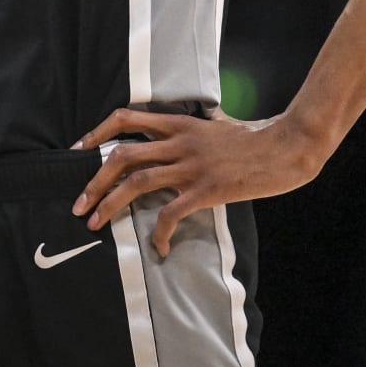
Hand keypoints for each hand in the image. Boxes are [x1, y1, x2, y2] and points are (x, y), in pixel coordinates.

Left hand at [71, 109, 321, 257]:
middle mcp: (180, 143)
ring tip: (96, 223)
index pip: (126, 119)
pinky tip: (159, 248)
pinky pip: (171, 213)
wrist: (286, 147)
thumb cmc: (256, 139)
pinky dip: (159, 233)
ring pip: (138, 181)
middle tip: (79, 203)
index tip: (80, 151)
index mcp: (180, 124)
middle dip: (94, 180)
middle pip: (122, 155)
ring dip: (111, 204)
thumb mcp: (219, 125)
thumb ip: (198, 129)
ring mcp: (192, 166)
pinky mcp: (207, 190)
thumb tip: (191, 131)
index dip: (97, 133)